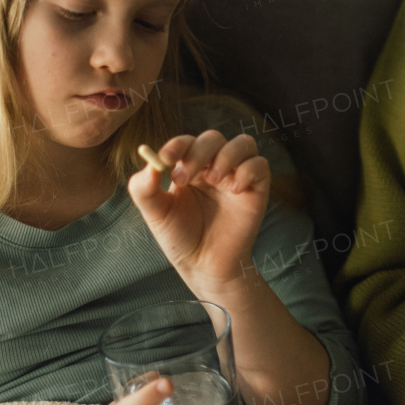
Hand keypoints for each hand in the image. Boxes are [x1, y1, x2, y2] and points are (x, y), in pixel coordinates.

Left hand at [127, 130, 270, 290]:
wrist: (205, 266)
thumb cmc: (180, 238)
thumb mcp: (155, 213)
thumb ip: (144, 187)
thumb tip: (149, 161)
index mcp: (190, 168)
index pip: (187, 143)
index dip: (178, 145)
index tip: (166, 159)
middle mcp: (214, 167)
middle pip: (213, 139)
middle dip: (198, 153)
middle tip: (185, 178)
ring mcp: (237, 176)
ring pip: (243, 143)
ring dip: (226, 155)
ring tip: (214, 180)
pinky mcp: (257, 188)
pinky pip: (260, 164)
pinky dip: (247, 170)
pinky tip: (235, 190)